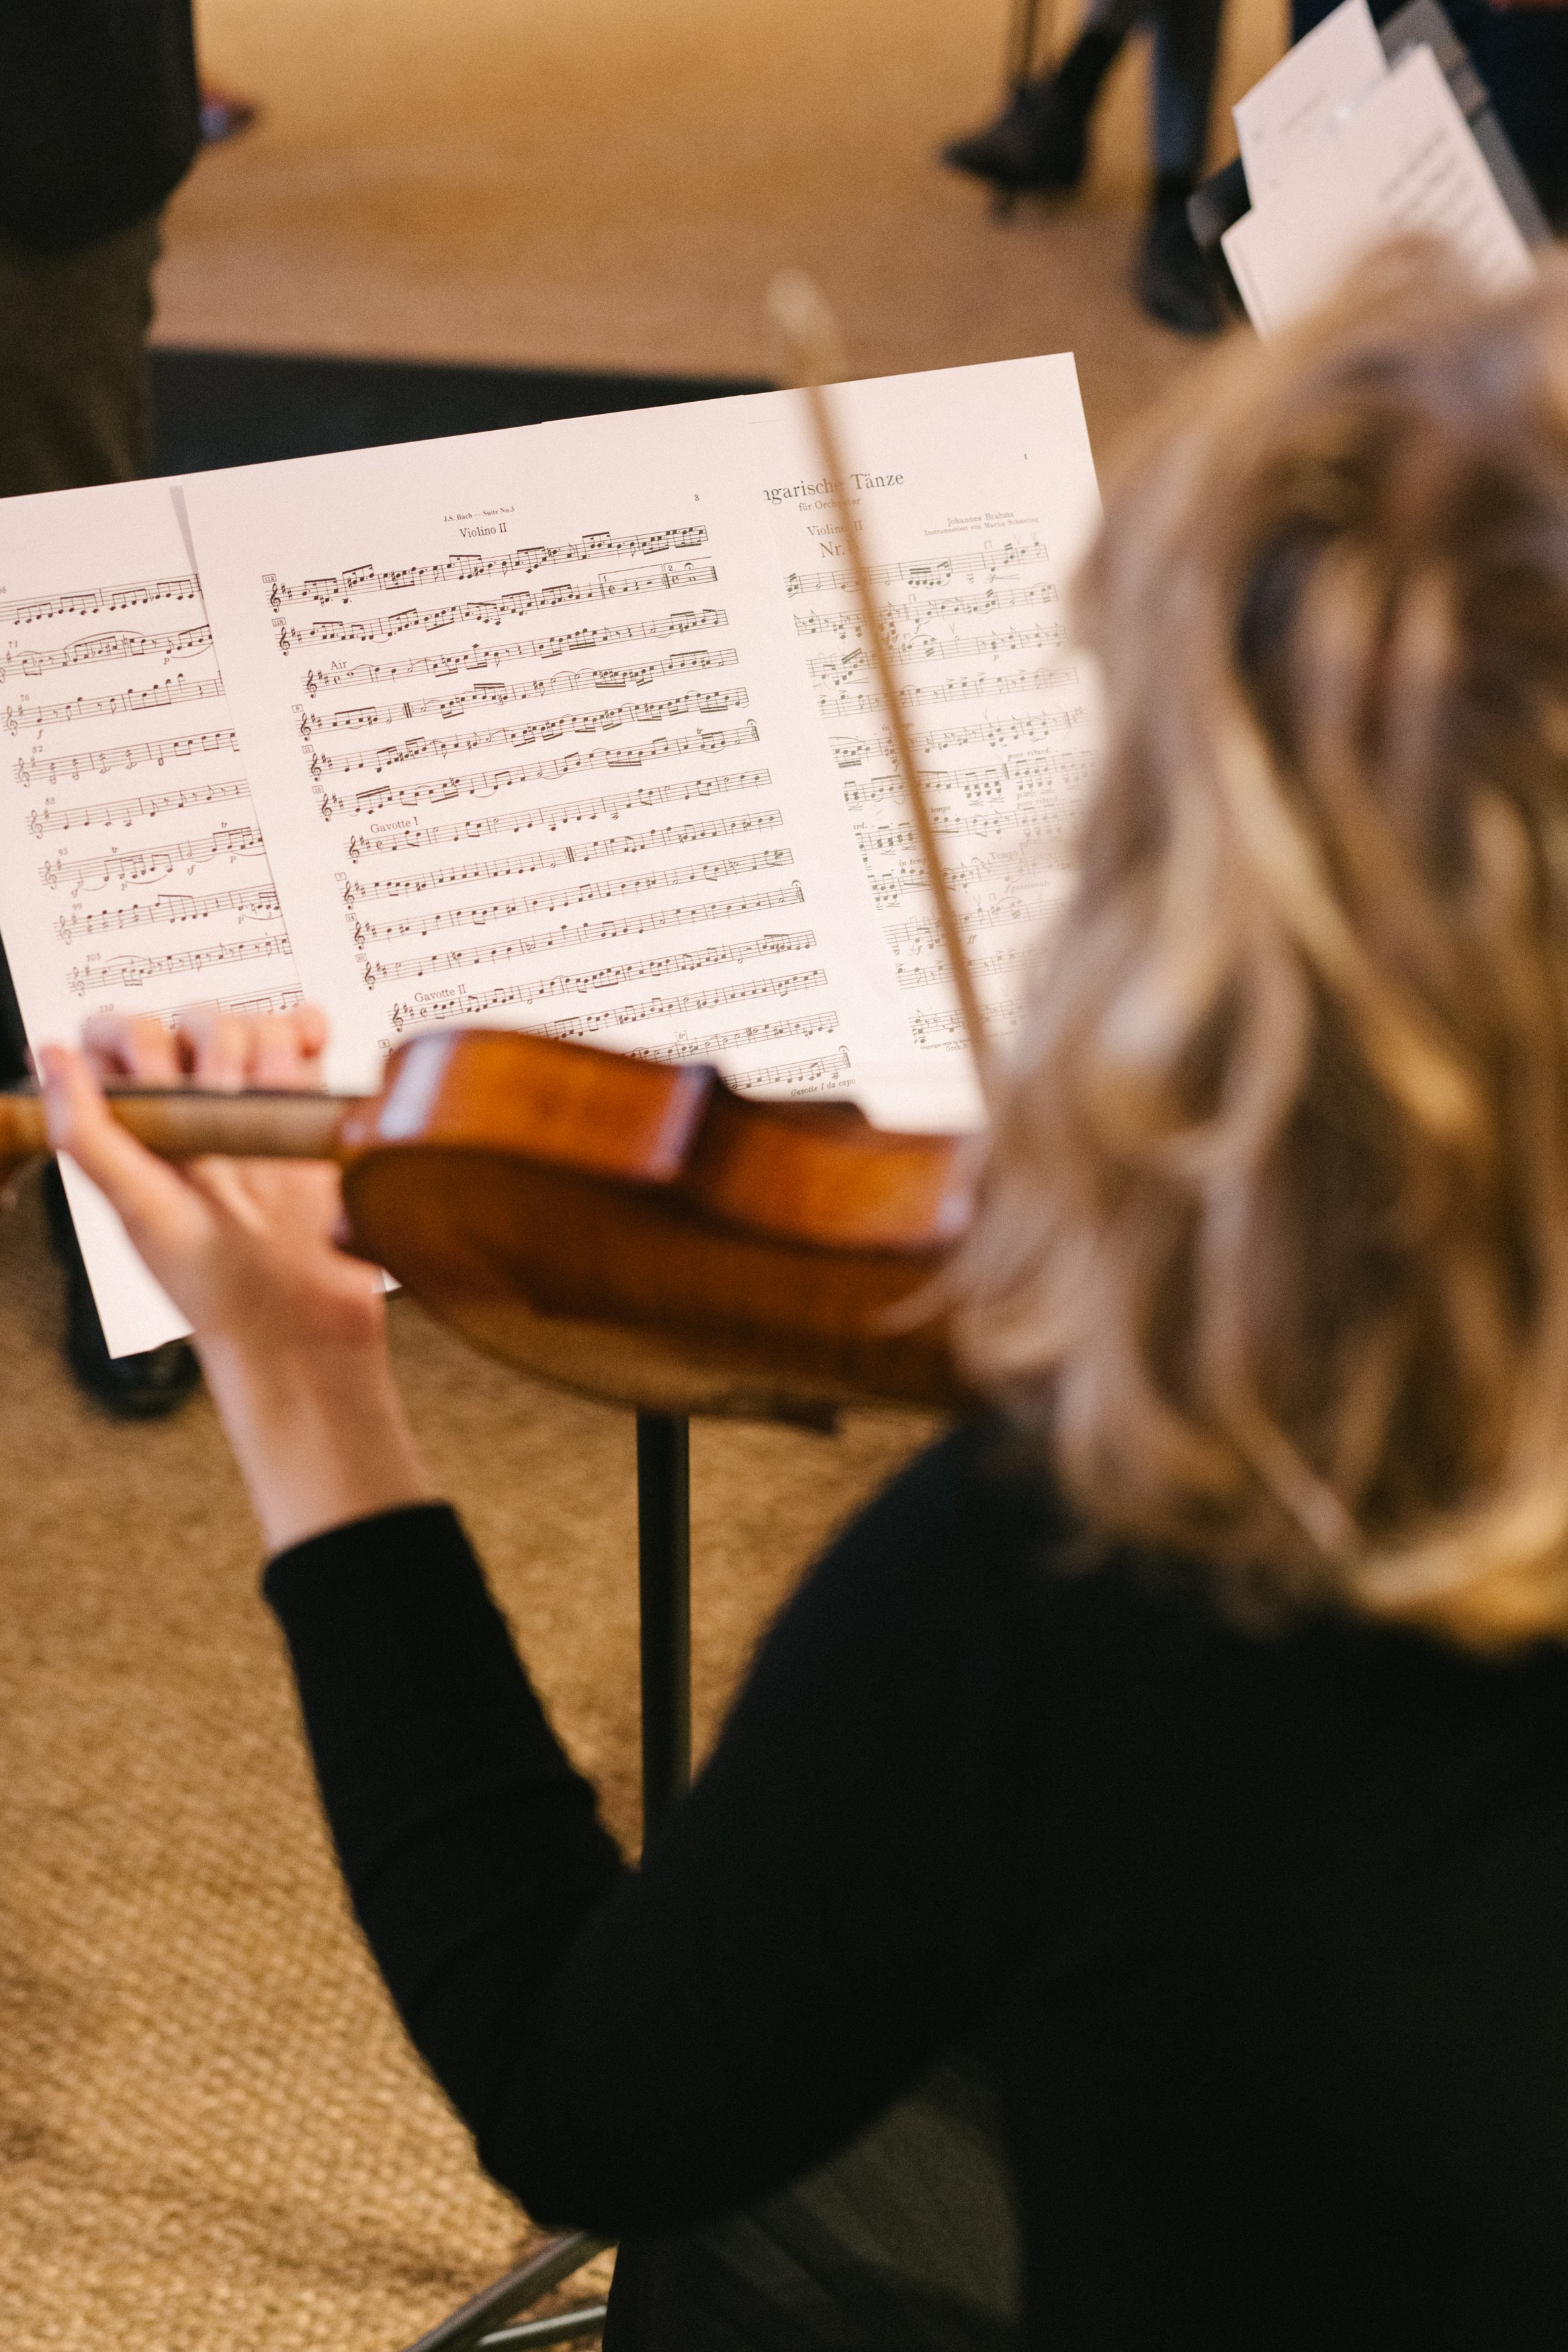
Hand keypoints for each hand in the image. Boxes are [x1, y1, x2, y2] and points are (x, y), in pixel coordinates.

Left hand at [40, 1008, 432, 1554]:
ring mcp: (252, 1103)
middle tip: (223, 1109)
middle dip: (210, 1048)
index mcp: (135, 1128)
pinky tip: (305, 1050)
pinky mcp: (307, 1105)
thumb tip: (51, 1055)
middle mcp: (191, 1108)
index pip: (112, 1037)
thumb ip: (90, 1134)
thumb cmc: (216, 1286)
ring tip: (264, 1110)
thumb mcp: (140, 1214)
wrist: (303, 1322)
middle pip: (192, 1019)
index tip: (155, 1077)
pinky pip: (305, 1036)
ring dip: (260, 1046)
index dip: (130, 1038)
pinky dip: (306, 1030)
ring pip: (250, 1023)